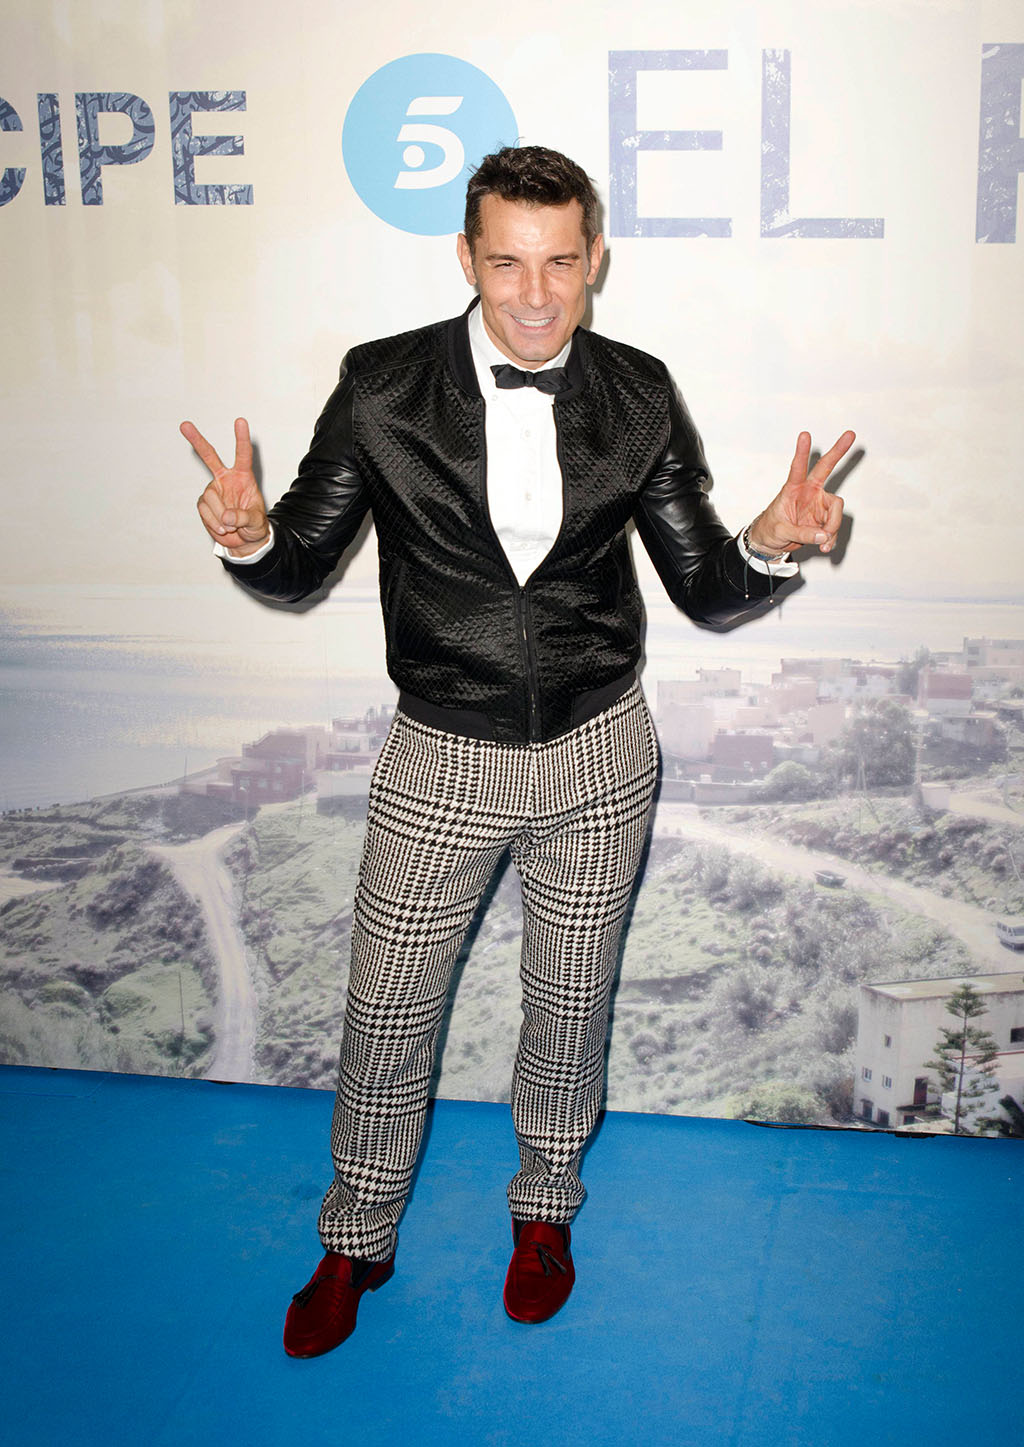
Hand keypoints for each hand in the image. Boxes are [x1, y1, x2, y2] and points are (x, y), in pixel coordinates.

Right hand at [181, 417, 269, 555]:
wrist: (245, 541)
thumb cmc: (255, 526)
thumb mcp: (256, 522)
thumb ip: (243, 517)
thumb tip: (226, 516)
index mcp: (243, 477)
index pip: (243, 455)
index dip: (241, 438)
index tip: (240, 421)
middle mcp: (226, 479)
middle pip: (210, 457)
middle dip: (197, 441)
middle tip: (184, 425)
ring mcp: (213, 490)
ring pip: (210, 499)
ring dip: (220, 517)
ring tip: (231, 526)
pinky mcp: (204, 504)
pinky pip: (205, 512)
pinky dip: (214, 523)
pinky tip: (223, 528)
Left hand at [747, 430, 854, 556]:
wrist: (770, 542)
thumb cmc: (770, 530)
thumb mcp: (781, 532)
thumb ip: (802, 534)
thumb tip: (823, 536)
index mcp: (793, 489)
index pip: (797, 468)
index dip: (801, 452)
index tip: (805, 435)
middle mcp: (809, 492)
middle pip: (826, 468)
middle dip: (839, 451)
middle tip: (850, 434)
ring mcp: (819, 504)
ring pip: (836, 511)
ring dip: (832, 528)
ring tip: (822, 543)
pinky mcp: (824, 518)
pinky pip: (834, 528)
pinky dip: (830, 539)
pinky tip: (824, 546)